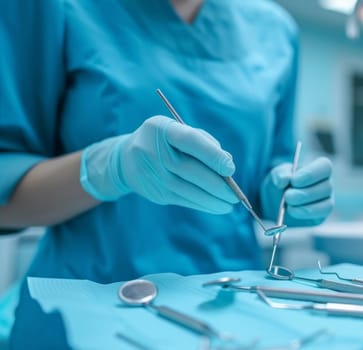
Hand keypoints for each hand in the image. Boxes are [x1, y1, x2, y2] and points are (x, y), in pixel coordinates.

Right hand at [80, 115, 237, 212]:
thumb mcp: (179, 131)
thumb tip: (227, 163)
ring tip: (230, 204)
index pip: (190, 140)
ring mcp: (152, 174)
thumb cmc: (165, 142)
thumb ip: (204, 142)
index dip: (212, 155)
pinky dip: (202, 204)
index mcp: (163, 129)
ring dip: (212, 200)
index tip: (231, 169)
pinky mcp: (154, 192)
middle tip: (235, 195)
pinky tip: (216, 207)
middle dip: (216, 185)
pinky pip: (182, 200)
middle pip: (189, 170)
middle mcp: (154, 151)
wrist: (126, 158)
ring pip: (187, 190)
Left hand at [261, 157, 332, 225]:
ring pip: (327, 204)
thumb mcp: (277, 175)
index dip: (311, 173)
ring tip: (288, 205)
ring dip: (305, 206)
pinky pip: (321, 215)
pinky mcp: (322, 215)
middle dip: (305, 193)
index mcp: (319, 168)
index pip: (325, 166)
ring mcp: (327, 200)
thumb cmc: (281, 183)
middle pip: (326, 187)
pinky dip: (306, 214)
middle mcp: (327, 183)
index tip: (294, 181)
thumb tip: (284, 179)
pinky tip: (293, 211)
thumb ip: (280, 174)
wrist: (275, 202)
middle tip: (287, 196)